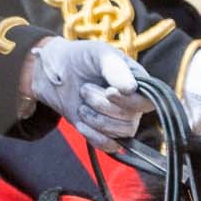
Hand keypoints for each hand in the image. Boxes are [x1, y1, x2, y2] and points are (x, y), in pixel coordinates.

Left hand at [26, 38, 149, 149]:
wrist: (54, 72)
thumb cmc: (80, 58)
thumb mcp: (97, 54)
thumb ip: (115, 68)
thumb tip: (131, 89)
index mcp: (138, 81)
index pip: (147, 102)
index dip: (129, 101)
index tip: (109, 91)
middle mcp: (134, 102)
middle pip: (131, 118)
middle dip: (102, 106)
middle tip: (84, 89)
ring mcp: (121, 119)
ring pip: (121, 132)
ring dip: (96, 120)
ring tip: (82, 105)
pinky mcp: (106, 132)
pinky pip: (110, 146)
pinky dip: (94, 136)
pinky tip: (81, 123)